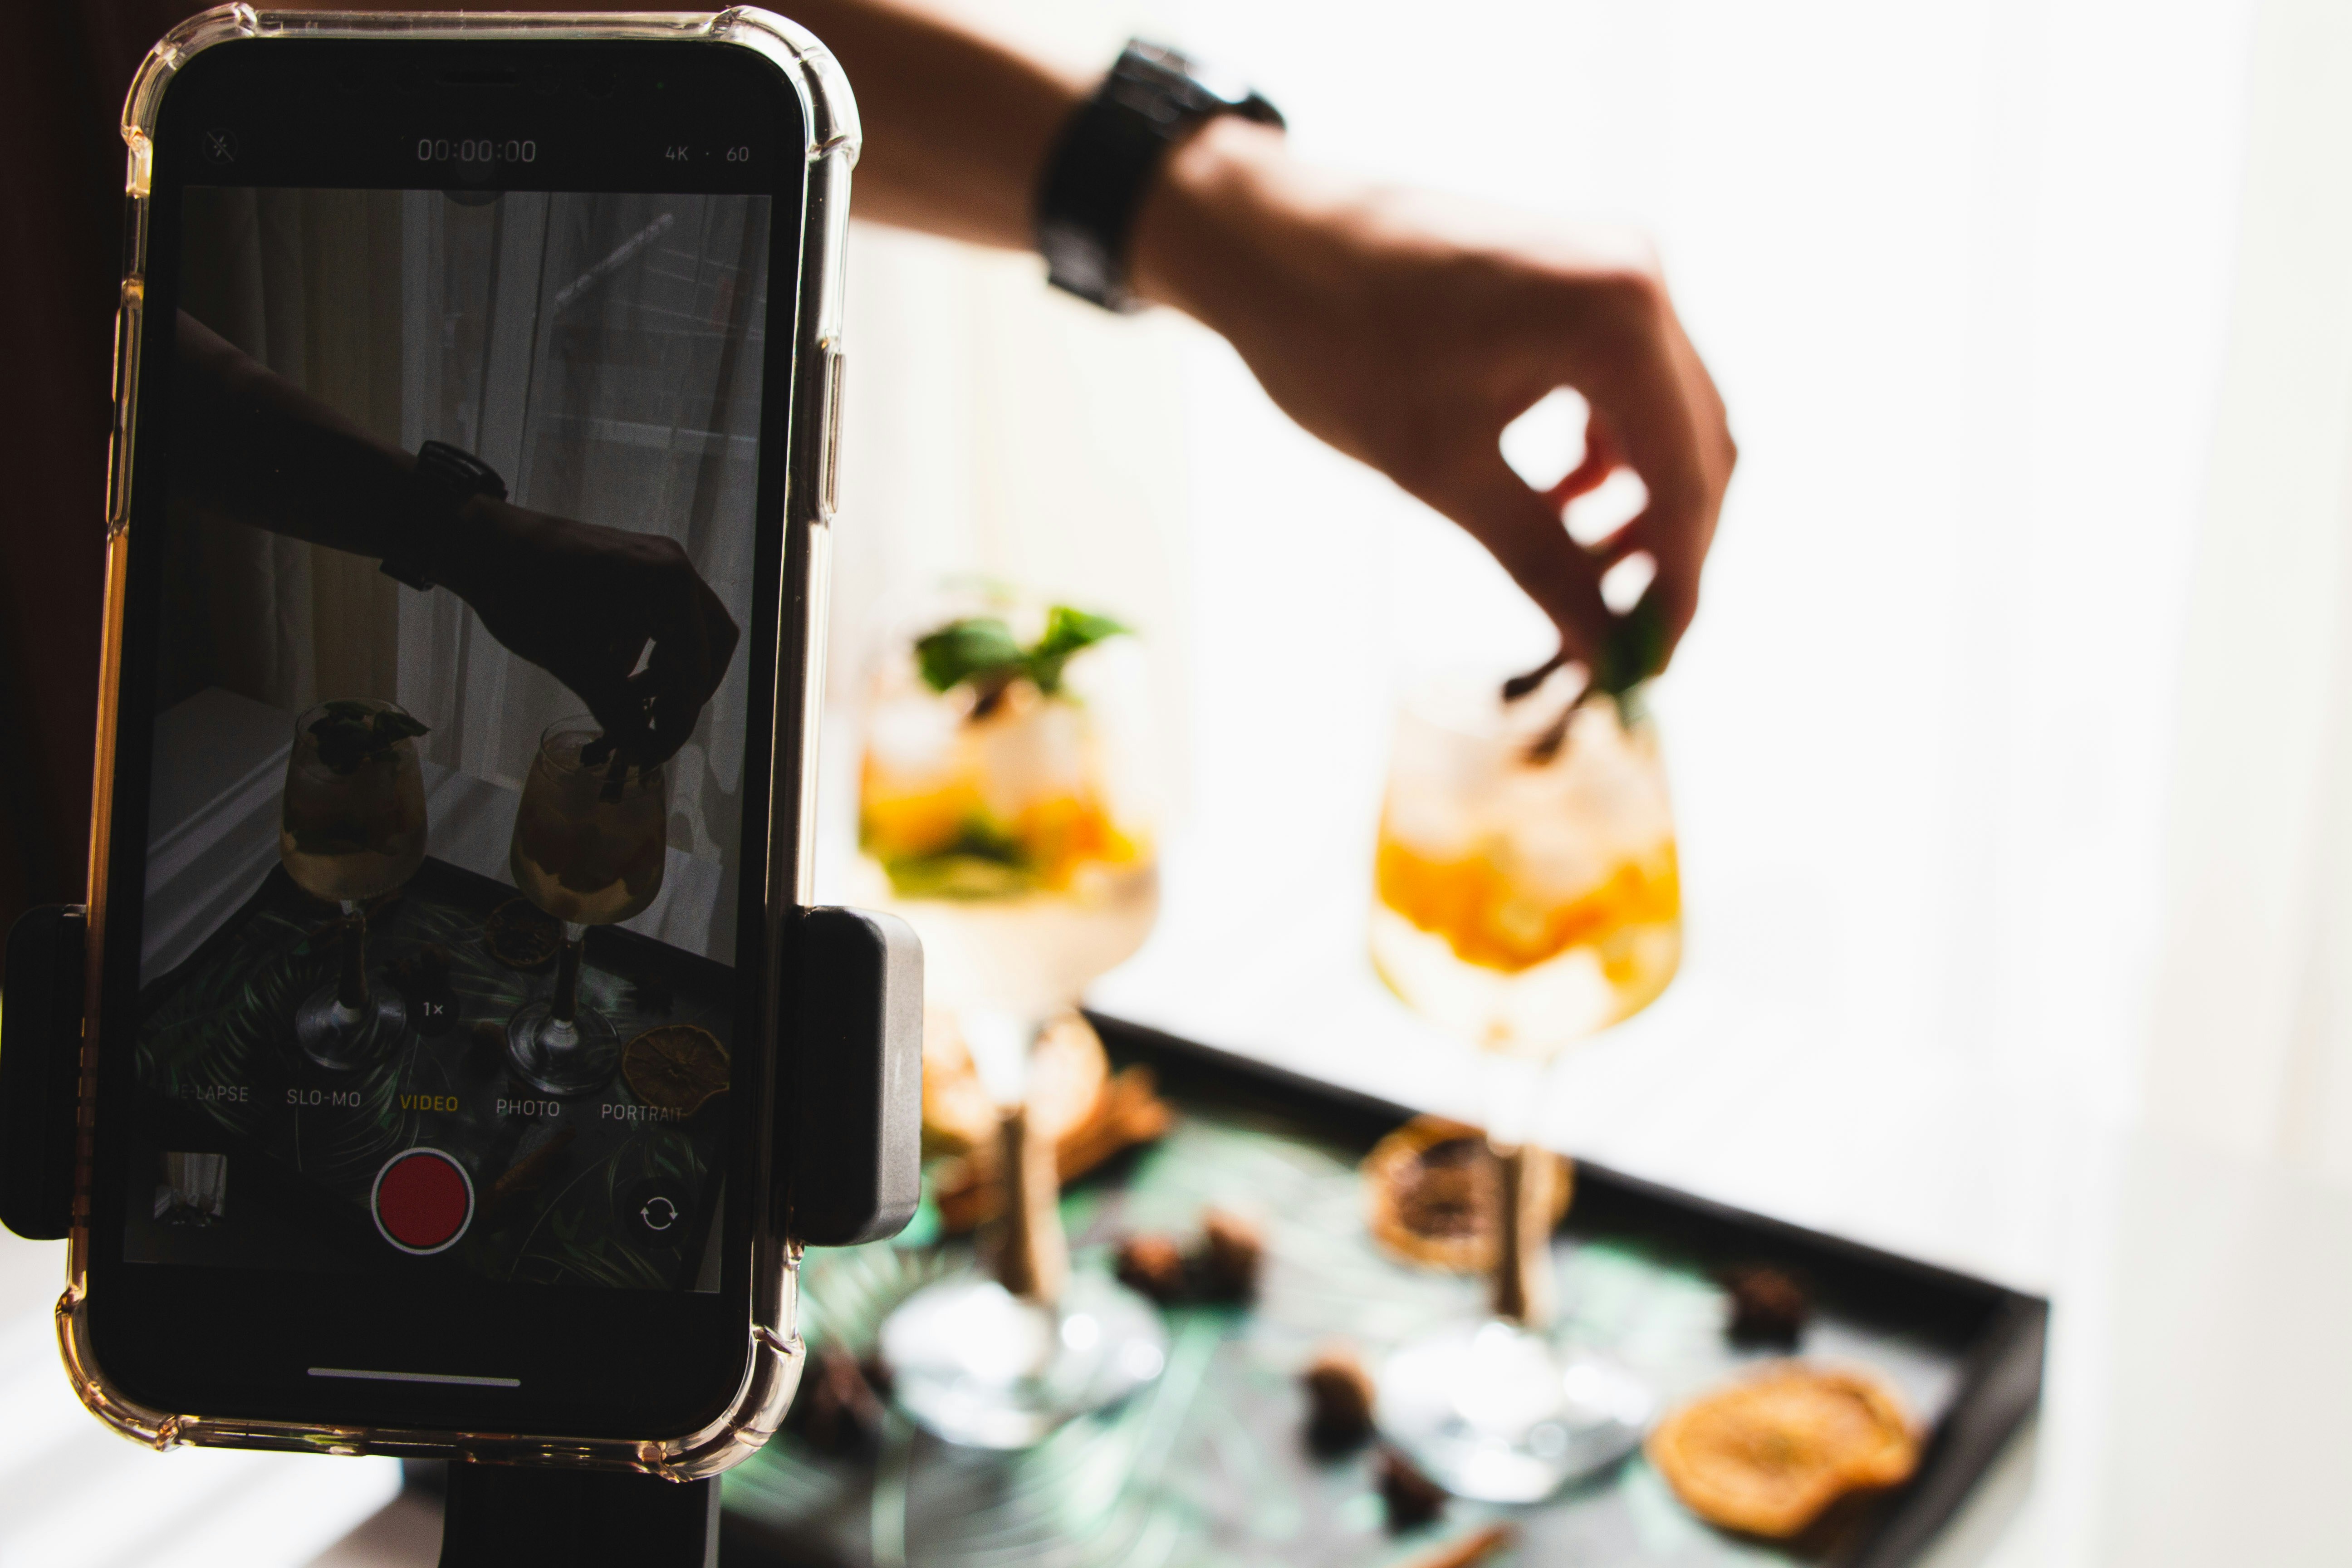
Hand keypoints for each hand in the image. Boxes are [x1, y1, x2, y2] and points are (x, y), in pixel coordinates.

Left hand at [436, 500, 740, 766]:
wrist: (479, 542)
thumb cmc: (524, 596)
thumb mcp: (573, 660)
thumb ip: (616, 708)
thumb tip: (646, 752)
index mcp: (667, 585)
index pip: (697, 663)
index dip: (681, 715)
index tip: (656, 751)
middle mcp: (673, 567)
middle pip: (711, 640)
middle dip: (690, 688)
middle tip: (661, 723)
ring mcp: (655, 561)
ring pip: (687, 627)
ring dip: (668, 670)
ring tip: (632, 702)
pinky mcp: (635, 564)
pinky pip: (660, 613)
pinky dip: (647, 647)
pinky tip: (614, 670)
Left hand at [1134, 120, 1734, 673]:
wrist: (1262, 239)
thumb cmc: (1336, 340)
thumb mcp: (1443, 469)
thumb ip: (1541, 562)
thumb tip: (1603, 652)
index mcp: (1616, 315)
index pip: (1686, 475)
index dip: (1679, 581)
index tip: (1653, 665)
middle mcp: (1637, 275)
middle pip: (1696, 444)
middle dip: (1669, 547)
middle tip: (1626, 636)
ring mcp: (1612, 267)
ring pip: (1668, 417)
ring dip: (1642, 504)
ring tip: (1590, 576)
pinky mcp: (1580, 275)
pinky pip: (1629, 384)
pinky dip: (1611, 455)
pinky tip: (1562, 502)